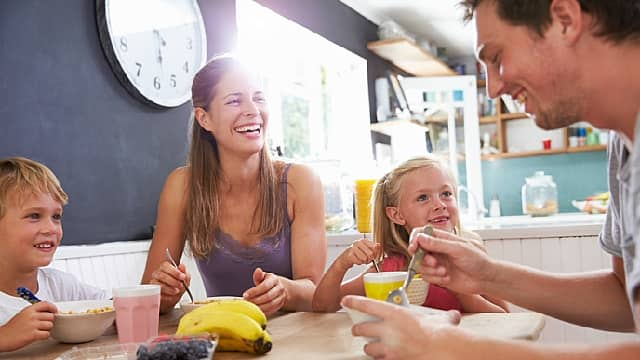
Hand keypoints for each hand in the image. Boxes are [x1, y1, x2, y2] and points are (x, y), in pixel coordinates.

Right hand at [0, 301, 56, 351]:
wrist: (3, 338)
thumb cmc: (12, 328)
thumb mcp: (22, 314)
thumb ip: (34, 312)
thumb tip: (47, 312)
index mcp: (29, 310)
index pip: (46, 304)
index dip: (52, 307)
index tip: (55, 311)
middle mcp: (31, 316)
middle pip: (51, 316)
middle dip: (48, 321)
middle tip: (43, 325)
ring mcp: (33, 325)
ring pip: (50, 325)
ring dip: (46, 329)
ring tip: (39, 331)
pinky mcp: (33, 334)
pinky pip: (47, 334)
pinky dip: (44, 336)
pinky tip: (38, 336)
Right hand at [149, 260, 191, 306]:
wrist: (174, 296)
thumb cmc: (178, 284)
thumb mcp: (185, 278)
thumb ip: (184, 271)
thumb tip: (181, 266)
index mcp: (164, 267)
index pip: (165, 266)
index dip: (174, 272)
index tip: (182, 277)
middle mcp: (157, 274)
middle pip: (162, 276)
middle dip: (173, 281)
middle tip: (181, 285)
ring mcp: (154, 284)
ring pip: (159, 285)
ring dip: (169, 289)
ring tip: (177, 291)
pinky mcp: (154, 293)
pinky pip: (158, 294)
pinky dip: (166, 296)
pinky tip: (172, 296)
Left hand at [243, 267, 286, 314]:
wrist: (281, 288)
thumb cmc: (269, 282)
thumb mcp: (264, 276)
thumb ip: (259, 275)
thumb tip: (258, 270)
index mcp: (274, 279)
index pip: (265, 286)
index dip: (255, 291)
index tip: (245, 295)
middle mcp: (279, 288)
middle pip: (268, 296)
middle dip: (255, 300)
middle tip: (246, 302)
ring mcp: (281, 297)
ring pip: (271, 305)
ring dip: (259, 307)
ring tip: (250, 307)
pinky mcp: (281, 305)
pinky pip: (272, 310)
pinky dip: (263, 311)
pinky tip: (256, 311)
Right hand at [339, 238, 380, 269]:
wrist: (345, 258)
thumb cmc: (357, 254)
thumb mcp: (366, 250)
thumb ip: (374, 248)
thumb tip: (379, 245)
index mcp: (364, 241)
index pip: (375, 247)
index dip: (375, 254)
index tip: (373, 256)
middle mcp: (358, 242)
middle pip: (371, 253)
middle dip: (370, 259)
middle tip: (366, 259)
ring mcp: (353, 248)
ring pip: (365, 258)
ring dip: (364, 261)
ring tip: (360, 259)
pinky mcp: (350, 255)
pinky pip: (359, 262)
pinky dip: (359, 263)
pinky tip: (356, 260)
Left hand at [342, 295, 461, 359]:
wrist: (443, 350)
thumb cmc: (440, 333)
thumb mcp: (440, 319)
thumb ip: (443, 317)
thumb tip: (453, 316)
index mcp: (395, 313)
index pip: (367, 304)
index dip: (353, 302)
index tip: (345, 300)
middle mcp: (388, 329)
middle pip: (361, 328)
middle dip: (359, 329)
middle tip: (359, 329)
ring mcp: (389, 346)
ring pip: (367, 347)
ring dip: (369, 346)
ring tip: (372, 346)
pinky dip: (381, 359)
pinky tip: (385, 357)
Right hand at [409, 228, 494, 294]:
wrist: (486, 279)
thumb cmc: (478, 260)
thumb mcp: (458, 249)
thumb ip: (438, 244)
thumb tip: (420, 238)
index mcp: (442, 238)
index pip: (421, 234)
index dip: (414, 240)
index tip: (414, 248)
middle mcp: (437, 250)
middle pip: (417, 251)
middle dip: (423, 259)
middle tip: (434, 263)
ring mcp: (437, 263)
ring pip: (420, 266)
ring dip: (430, 271)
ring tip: (444, 272)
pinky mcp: (437, 276)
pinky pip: (426, 277)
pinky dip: (435, 279)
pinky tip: (447, 278)